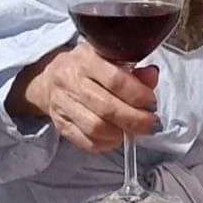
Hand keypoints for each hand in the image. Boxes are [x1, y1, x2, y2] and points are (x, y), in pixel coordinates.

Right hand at [10, 42, 158, 154]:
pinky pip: (86, 142)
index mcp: (86, 60)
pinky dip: (106, 144)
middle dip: (135, 120)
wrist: (50, 78)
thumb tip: (152, 78)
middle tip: (151, 125)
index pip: (116, 81)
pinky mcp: (61, 125)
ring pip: (96, 128)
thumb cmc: (87, 68)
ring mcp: (63, 105)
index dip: (138, 95)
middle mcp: (72, 81)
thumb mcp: (109, 59)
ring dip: (121, 134)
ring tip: (133, 131)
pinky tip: (117, 137)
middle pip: (107, 108)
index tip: (152, 103)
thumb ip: (133, 70)